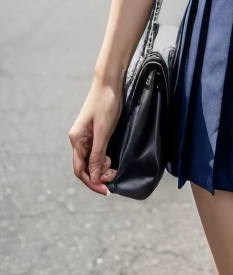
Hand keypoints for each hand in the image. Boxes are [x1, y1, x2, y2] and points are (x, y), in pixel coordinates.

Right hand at [68, 77, 122, 194]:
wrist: (110, 83)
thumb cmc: (106, 104)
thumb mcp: (103, 131)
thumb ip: (97, 154)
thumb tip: (95, 176)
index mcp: (76, 140)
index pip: (80, 169)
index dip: (92, 182)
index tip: (106, 191)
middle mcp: (78, 140)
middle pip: (85, 167)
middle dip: (99, 175)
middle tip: (114, 176)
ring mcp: (86, 137)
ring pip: (92, 161)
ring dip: (102, 168)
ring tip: (115, 166)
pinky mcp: (95, 133)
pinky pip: (97, 152)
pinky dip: (104, 159)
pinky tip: (112, 160)